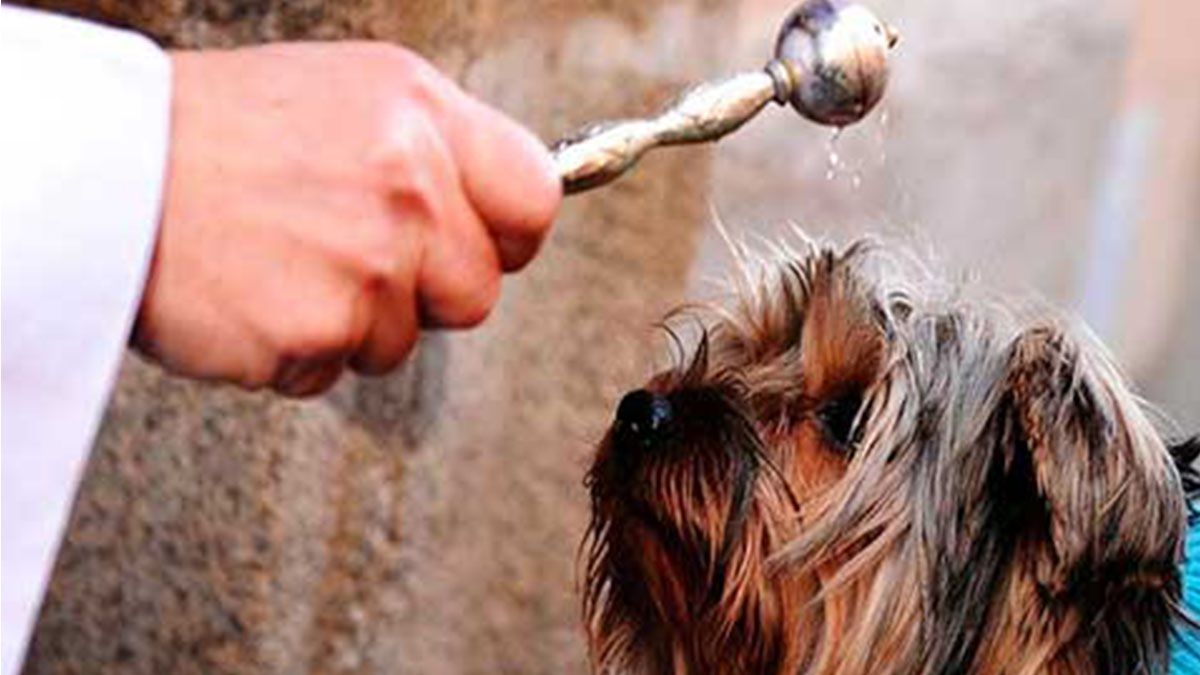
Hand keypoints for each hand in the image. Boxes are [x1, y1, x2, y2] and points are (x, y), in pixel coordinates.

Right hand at [133, 42, 560, 395]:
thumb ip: (436, 149)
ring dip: (352, 323)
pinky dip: (295, 351)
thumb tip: (503, 206)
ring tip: (284, 263)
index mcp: (422, 114)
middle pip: (477, 292)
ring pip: (403, 341)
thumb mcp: (348, 96)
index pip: (534, 199)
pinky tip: (255, 295)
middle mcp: (407, 187)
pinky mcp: (316, 331)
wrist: (106, 171)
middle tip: (351, 256)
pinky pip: (335, 371)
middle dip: (424, 292)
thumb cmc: (218, 131)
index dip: (506, 235)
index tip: (478, 244)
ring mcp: (365, 264)